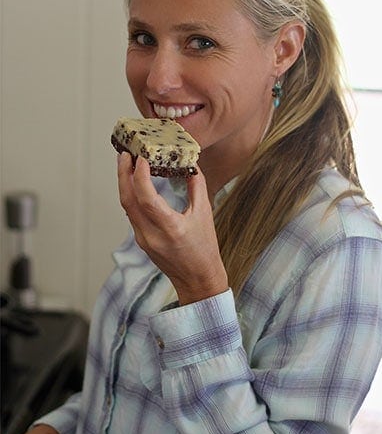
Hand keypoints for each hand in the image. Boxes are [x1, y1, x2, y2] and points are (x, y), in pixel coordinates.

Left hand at [117, 153, 228, 304]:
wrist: (198, 280)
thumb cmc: (205, 248)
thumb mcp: (205, 214)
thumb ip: (196, 186)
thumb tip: (189, 163)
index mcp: (171, 228)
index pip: (146, 199)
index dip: (140, 176)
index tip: (141, 158)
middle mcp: (152, 235)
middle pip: (128, 200)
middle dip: (123, 174)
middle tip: (125, 154)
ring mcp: (143, 239)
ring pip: (127, 207)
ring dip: (125, 183)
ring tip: (128, 163)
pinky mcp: (141, 240)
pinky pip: (132, 214)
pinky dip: (131, 195)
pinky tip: (136, 183)